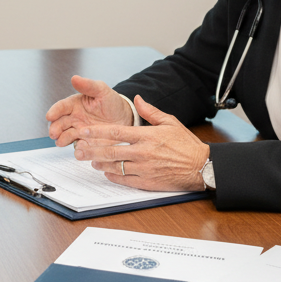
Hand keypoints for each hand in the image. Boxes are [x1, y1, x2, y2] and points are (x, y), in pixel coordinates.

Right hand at [45, 75, 134, 146]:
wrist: (125, 118)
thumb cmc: (111, 102)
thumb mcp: (102, 90)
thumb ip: (88, 85)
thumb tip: (74, 78)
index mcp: (75, 105)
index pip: (61, 107)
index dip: (54, 111)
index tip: (49, 116)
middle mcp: (74, 119)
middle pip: (60, 124)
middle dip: (55, 128)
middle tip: (53, 133)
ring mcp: (80, 132)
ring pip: (66, 136)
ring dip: (62, 139)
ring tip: (61, 142)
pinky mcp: (87, 143)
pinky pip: (80, 147)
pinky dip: (78, 149)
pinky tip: (78, 149)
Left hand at [73, 96, 209, 191]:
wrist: (201, 167)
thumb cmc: (186, 144)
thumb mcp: (170, 122)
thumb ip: (150, 111)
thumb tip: (137, 99)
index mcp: (147, 136)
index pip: (116, 133)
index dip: (97, 133)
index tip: (84, 132)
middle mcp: (143, 153)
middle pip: (111, 151)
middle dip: (92, 150)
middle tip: (78, 149)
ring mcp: (144, 169)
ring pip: (115, 166)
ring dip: (100, 163)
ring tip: (90, 160)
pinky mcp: (147, 182)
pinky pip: (125, 180)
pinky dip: (113, 176)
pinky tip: (106, 172)